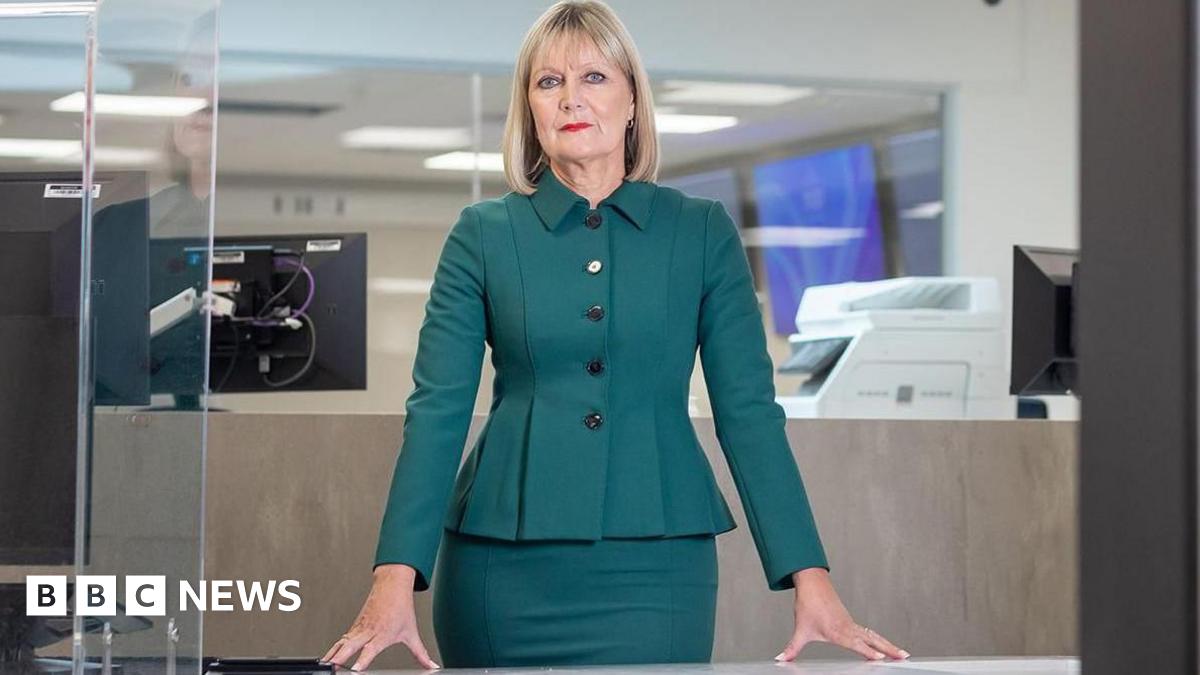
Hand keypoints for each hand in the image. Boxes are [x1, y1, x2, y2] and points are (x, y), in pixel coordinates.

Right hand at [322, 564, 440, 670]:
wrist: (392, 586)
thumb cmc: (401, 607)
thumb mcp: (412, 633)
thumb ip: (421, 653)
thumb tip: (432, 665)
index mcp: (382, 634)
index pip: (370, 650)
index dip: (362, 660)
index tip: (355, 669)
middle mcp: (368, 632)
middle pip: (350, 647)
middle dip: (339, 659)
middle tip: (331, 668)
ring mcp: (358, 628)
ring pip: (341, 643)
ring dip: (332, 655)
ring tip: (324, 666)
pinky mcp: (354, 627)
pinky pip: (341, 639)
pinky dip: (333, 649)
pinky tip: (327, 658)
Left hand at [773, 567, 908, 661]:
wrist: (813, 584)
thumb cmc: (808, 604)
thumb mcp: (800, 630)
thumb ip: (792, 648)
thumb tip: (781, 658)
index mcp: (837, 630)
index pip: (856, 643)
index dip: (868, 651)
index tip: (881, 658)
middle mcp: (848, 627)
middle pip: (872, 639)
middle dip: (888, 649)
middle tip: (903, 656)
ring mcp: (852, 624)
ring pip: (874, 635)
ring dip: (888, 644)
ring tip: (902, 653)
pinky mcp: (852, 621)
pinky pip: (869, 632)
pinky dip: (880, 639)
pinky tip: (887, 646)